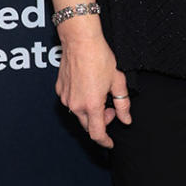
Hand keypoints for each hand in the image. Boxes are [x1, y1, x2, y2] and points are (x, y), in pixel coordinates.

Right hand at [55, 25, 130, 147]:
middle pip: (87, 125)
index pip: (97, 134)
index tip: (110, 143)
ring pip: (78, 114)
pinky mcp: (59, 90)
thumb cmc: (100, 58)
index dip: (105, 142)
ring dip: (90, 112)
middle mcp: (75, 105)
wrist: (80, 41)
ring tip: (99, 94)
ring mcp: (65, 98)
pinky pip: (71, 102)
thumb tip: (126, 119)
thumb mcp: (117, 81)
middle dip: (100, 122)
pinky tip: (88, 88)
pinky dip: (81, 102)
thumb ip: (122, 104)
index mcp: (92, 105)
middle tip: (110, 108)